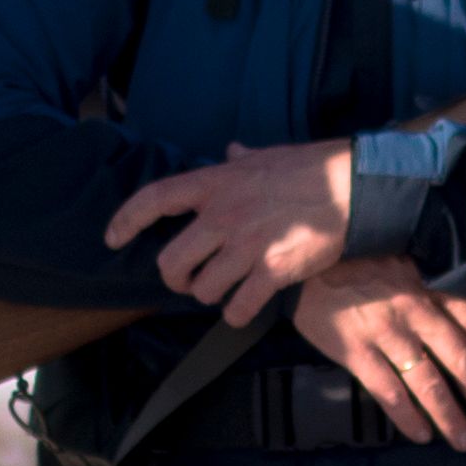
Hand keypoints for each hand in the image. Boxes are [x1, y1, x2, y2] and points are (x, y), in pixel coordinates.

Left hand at [104, 140, 353, 322]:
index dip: (127, 221)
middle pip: (172, 262)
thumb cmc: (311, 169)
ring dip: (210, 295)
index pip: (155, 199)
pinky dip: (238, 314)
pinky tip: (246, 305)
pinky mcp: (273, 271)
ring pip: (203, 290)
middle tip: (188, 280)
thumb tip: (231, 152)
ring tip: (226, 288)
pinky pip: (238, 309)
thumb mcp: (267, 157)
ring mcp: (247, 245)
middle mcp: (224, 215)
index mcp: (217, 183)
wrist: (353, 187)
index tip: (112, 239)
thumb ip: (241, 160)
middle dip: (175, 278)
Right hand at [295, 259, 465, 448]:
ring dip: (450, 415)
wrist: (305, 264)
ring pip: (428, 381)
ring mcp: (385, 333)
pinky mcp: (355, 351)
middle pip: (461, 358)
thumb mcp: (402, 269)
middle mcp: (414, 311)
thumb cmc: (356, 269)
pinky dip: (408, 417)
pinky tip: (421, 435)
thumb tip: (459, 328)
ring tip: (465, 440)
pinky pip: (389, 391)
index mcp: (428, 290)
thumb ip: (428, 294)